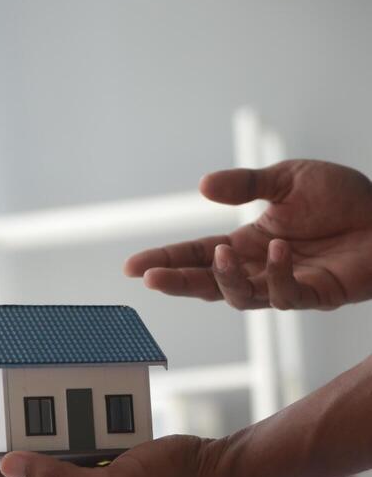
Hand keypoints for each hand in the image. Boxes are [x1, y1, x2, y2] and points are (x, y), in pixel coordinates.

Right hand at [125, 160, 371, 309]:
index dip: (166, 260)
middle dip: (178, 282)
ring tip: (221, 256)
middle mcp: (260, 268)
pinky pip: (288, 295)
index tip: (133, 266)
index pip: (198, 254)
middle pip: (209, 283)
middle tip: (151, 278)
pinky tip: (280, 250)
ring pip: (242, 297)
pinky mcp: (315, 295)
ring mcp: (286, 285)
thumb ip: (245, 185)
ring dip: (226, 281)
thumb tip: (202, 187)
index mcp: (248, 242)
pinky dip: (280, 274)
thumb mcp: (288, 179)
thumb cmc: (343, 197)